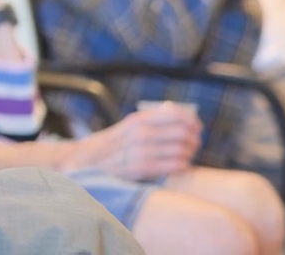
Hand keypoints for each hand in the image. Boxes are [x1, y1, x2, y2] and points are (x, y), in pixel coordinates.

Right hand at [64, 103, 201, 180]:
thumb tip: (185, 120)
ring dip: (190, 154)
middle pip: (183, 133)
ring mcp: (141, 150)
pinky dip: (183, 165)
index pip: (177, 115)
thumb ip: (153, 122)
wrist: (87, 161)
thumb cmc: (114, 145)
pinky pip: (174, 165)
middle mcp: (141, 132)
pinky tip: (181, 166)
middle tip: (195, 144)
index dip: (193, 121)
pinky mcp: (141, 168)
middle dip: (194, 139)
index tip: (197, 127)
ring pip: (182, 150)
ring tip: (188, 156)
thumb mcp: (129, 126)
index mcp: (139, 118)